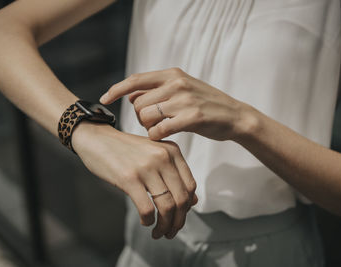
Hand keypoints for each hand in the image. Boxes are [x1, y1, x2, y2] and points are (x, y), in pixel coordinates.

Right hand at [72, 122, 197, 238]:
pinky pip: (147, 208)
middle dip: (178, 222)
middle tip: (170, 232)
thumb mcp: (154, 155)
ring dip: (164, 226)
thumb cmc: (125, 150)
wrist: (97, 138)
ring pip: (167, 206)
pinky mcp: (129, 178)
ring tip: (158, 232)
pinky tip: (145, 221)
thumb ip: (174, 174)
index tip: (178, 218)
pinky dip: (148, 220)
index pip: (190, 187)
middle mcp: (163, 157)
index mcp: (172, 151)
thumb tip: (194, 201)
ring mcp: (146, 167)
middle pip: (181, 199)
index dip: (187, 208)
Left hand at [100, 68, 255, 141]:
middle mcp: (177, 83)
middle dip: (139, 117)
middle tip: (152, 122)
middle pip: (138, 103)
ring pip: (146, 116)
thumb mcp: (182, 88)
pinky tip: (164, 136)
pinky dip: (156, 136)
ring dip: (148, 127)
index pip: (136, 80)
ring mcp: (184, 99)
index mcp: (172, 74)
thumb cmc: (205, 104)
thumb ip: (156, 89)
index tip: (104, 100)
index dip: (116, 90)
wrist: (235, 116)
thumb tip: (129, 95)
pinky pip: (159, 130)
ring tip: (161, 128)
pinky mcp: (191, 117)